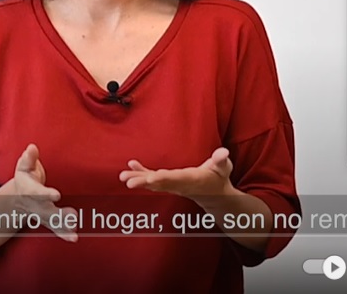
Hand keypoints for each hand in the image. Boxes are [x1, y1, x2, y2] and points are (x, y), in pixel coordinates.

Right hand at [11, 144, 77, 241]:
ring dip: (63, 227)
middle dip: (58, 215)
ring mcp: (42, 215)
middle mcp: (36, 205)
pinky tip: (74, 238)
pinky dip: (64, 234)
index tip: (57, 195)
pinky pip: (56, 229)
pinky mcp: (48, 220)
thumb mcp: (24, 166)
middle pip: (46, 212)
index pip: (37, 193)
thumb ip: (29, 158)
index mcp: (29, 190)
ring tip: (74, 230)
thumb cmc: (26, 177)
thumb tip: (32, 147)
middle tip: (72, 216)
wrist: (18, 198)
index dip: (46, 194)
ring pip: (52, 223)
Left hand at [119, 147, 233, 201]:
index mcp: (192, 180)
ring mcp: (172, 185)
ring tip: (122, 177)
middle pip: (159, 184)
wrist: (214, 195)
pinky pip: (152, 178)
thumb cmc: (219, 177)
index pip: (175, 179)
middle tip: (128, 183)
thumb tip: (224, 152)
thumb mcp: (224, 168)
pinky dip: (141, 172)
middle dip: (144, 182)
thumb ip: (222, 160)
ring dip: (137, 179)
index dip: (162, 179)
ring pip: (152, 183)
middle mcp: (179, 185)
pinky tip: (131, 165)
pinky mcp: (168, 183)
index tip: (149, 179)